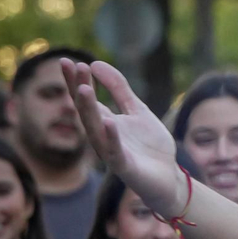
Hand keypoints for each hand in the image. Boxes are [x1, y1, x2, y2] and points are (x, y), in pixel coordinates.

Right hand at [62, 59, 187, 215]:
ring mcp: (112, 152)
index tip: (67, 60)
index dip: (76, 80)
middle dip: (79, 89)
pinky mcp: (125, 167)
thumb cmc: (151, 146)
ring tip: (83, 89)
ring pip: (95, 130)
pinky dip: (111, 137)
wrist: (169, 178)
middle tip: (74, 67)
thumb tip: (95, 63)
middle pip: (86, 111)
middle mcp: (103, 136)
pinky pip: (115, 152)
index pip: (86, 99)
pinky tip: (109, 121)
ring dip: (88, 110)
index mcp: (104, 122)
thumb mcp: (137, 110)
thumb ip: (119, 89)